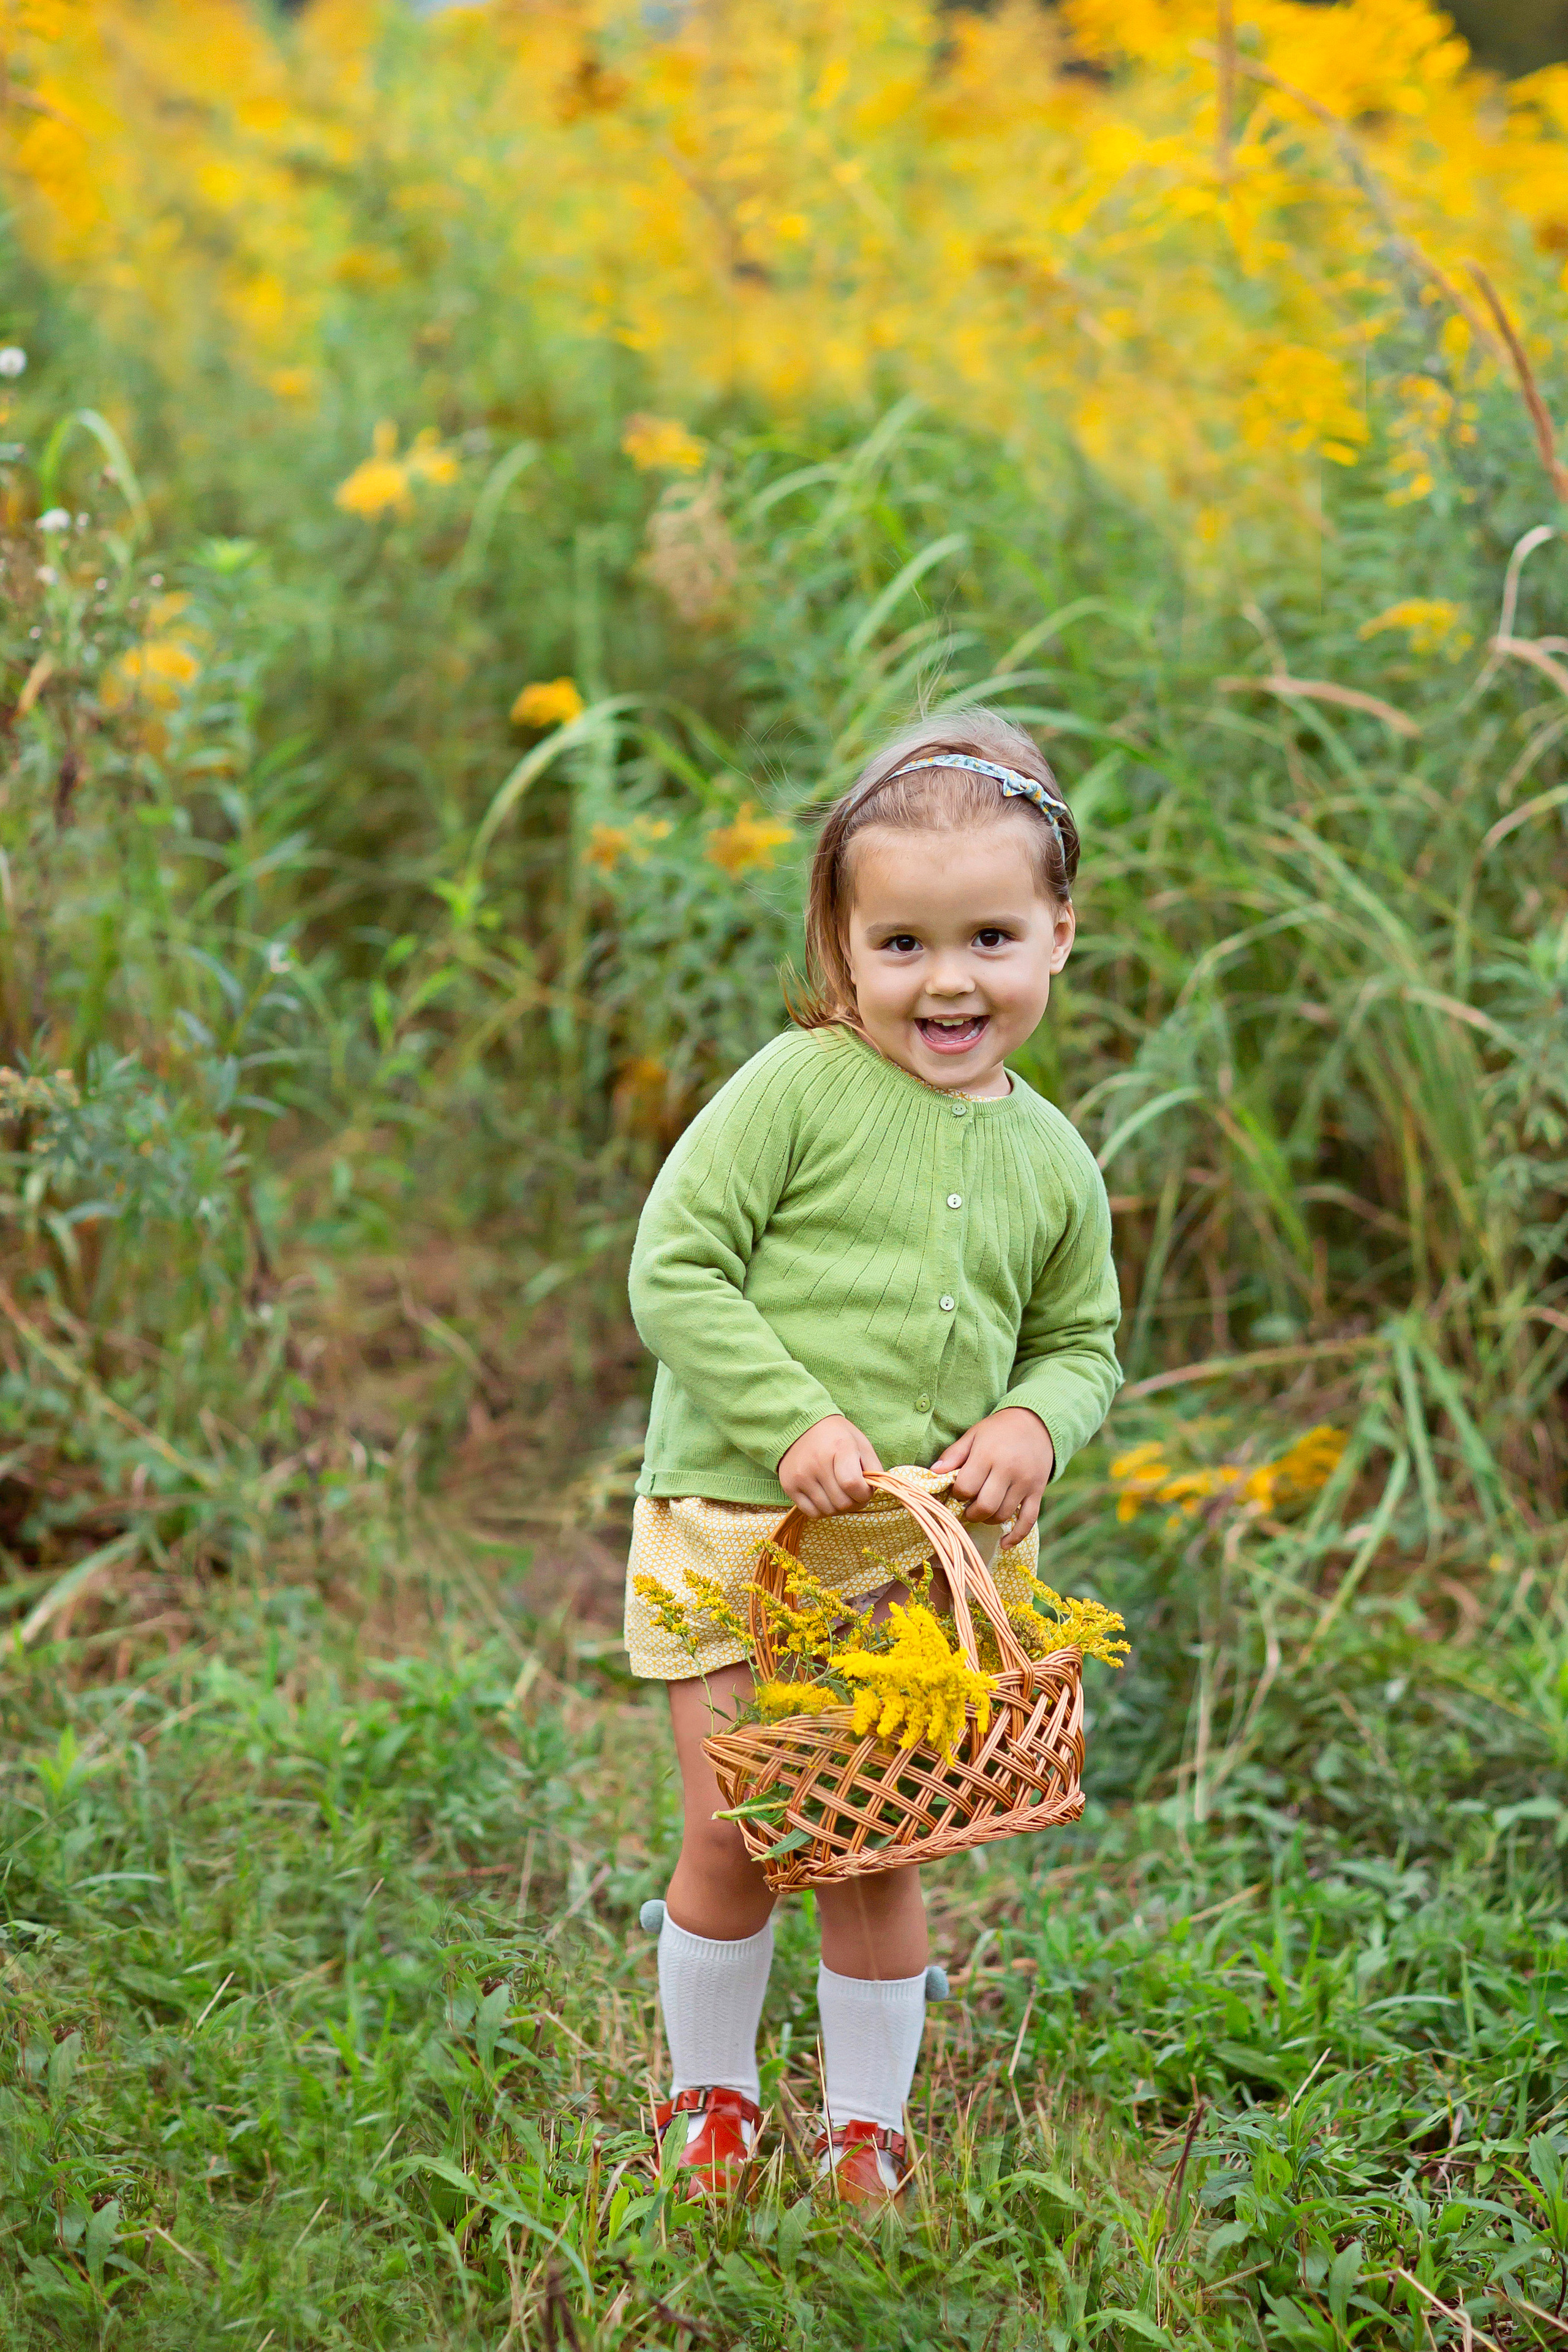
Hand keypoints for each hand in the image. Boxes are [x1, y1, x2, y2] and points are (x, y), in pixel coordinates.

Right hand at [777, 1415, 883, 1516]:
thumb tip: (871, 1493)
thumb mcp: (861, 1444)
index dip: (864, 1494)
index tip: (864, 1489)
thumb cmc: (837, 1437)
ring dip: (839, 1508)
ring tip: (839, 1493)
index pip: (853, 1484)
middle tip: (853, 1493)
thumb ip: (874, 1468)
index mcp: (839, 1447)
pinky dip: (823, 1510)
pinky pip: (812, 1513)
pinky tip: (825, 1497)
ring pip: (828, 1511)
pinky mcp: (789, 1486)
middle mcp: (816, 1462)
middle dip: (855, 1502)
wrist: (801, 1426)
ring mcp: (800, 1476)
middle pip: (842, 1502)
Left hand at [932, 1407, 1054, 1545]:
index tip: (958, 1491)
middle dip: (971, 1513)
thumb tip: (933, 1474)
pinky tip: (1004, 1544)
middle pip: (985, 1506)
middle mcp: (1008, 1470)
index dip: (957, 1494)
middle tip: (967, 1508)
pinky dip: (1016, 1536)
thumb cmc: (998, 1429)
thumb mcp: (973, 1435)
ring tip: (982, 1512)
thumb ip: (953, 1455)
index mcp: (988, 1455)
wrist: (1037, 1422)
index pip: (966, 1487)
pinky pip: (1029, 1520)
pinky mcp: (1038, 1491)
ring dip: (988, 1520)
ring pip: (1004, 1515)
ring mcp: (1025, 1483)